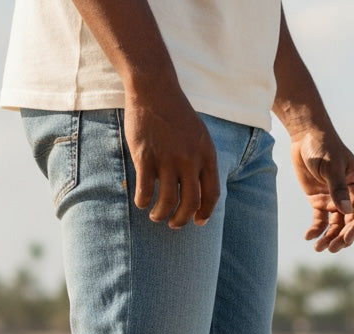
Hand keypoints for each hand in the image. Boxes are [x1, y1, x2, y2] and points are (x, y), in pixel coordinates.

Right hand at [123, 90, 219, 228]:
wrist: (155, 90)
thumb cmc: (176, 114)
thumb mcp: (199, 135)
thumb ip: (200, 161)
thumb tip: (197, 191)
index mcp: (206, 154)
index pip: (211, 194)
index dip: (205, 213)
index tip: (198, 222)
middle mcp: (189, 159)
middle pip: (190, 203)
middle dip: (182, 220)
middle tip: (174, 224)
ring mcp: (167, 159)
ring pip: (168, 202)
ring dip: (161, 215)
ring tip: (156, 216)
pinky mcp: (145, 157)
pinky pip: (145, 191)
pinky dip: (143, 202)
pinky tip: (141, 202)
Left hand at [290, 130, 353, 252]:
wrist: (305, 137)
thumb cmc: (323, 146)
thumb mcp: (331, 167)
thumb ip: (338, 189)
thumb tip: (345, 212)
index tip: (346, 239)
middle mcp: (349, 195)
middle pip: (350, 224)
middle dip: (342, 238)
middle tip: (331, 249)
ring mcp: (335, 199)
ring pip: (335, 225)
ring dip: (329, 238)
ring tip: (318, 249)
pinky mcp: (320, 201)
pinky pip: (320, 220)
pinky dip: (316, 230)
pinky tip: (308, 237)